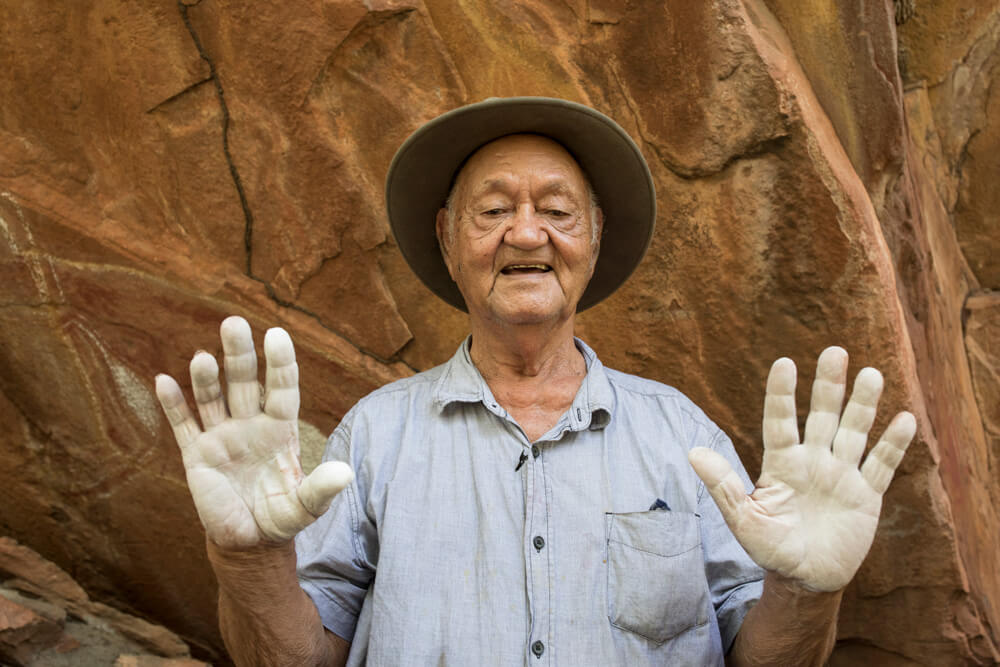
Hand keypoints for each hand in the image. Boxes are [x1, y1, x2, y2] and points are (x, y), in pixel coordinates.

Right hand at [155, 316, 352, 549]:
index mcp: (280, 429)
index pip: (282, 389)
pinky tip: (163, 381)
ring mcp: (222, 436)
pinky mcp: (196, 454)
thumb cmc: (282, 517)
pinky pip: (183, 424)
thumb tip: (345, 473)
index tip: (277, 334)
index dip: (280, 363)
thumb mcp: (306, 506)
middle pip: (245, 382)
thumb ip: (321, 489)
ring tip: (203, 357)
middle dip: (240, 355)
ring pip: (212, 398)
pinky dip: (173, 404)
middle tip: (234, 323)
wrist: (249, 541)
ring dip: (206, 377)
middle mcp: (250, 425)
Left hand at [688, 347, 915, 591]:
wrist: (805, 580)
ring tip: (871, 374)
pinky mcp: (866, 495)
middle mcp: (812, 461)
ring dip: (863, 405)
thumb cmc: (770, 548)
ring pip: (854, 432)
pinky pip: (882, 465)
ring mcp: (841, 475)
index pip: (780, 421)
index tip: (784, 364)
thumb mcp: (743, 519)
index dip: (781, 394)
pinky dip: (893, 444)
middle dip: (828, 385)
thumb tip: (692, 453)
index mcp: (781, 464)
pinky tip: (905, 419)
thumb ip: (722, 485)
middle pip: (822, 416)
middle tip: (834, 351)